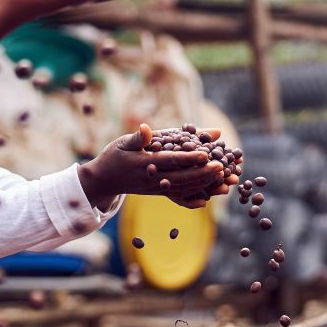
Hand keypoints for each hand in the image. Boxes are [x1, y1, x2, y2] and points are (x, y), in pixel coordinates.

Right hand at [78, 124, 225, 210]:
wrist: (104, 181)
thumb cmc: (113, 157)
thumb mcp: (122, 142)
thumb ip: (138, 137)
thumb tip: (147, 127)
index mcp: (144, 164)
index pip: (171, 161)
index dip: (189, 158)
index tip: (206, 154)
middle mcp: (152, 179)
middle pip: (182, 178)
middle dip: (203, 173)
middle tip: (223, 167)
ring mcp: (156, 189)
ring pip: (184, 189)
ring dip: (204, 185)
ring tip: (223, 179)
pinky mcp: (158, 193)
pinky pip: (178, 198)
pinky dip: (192, 199)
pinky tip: (207, 199)